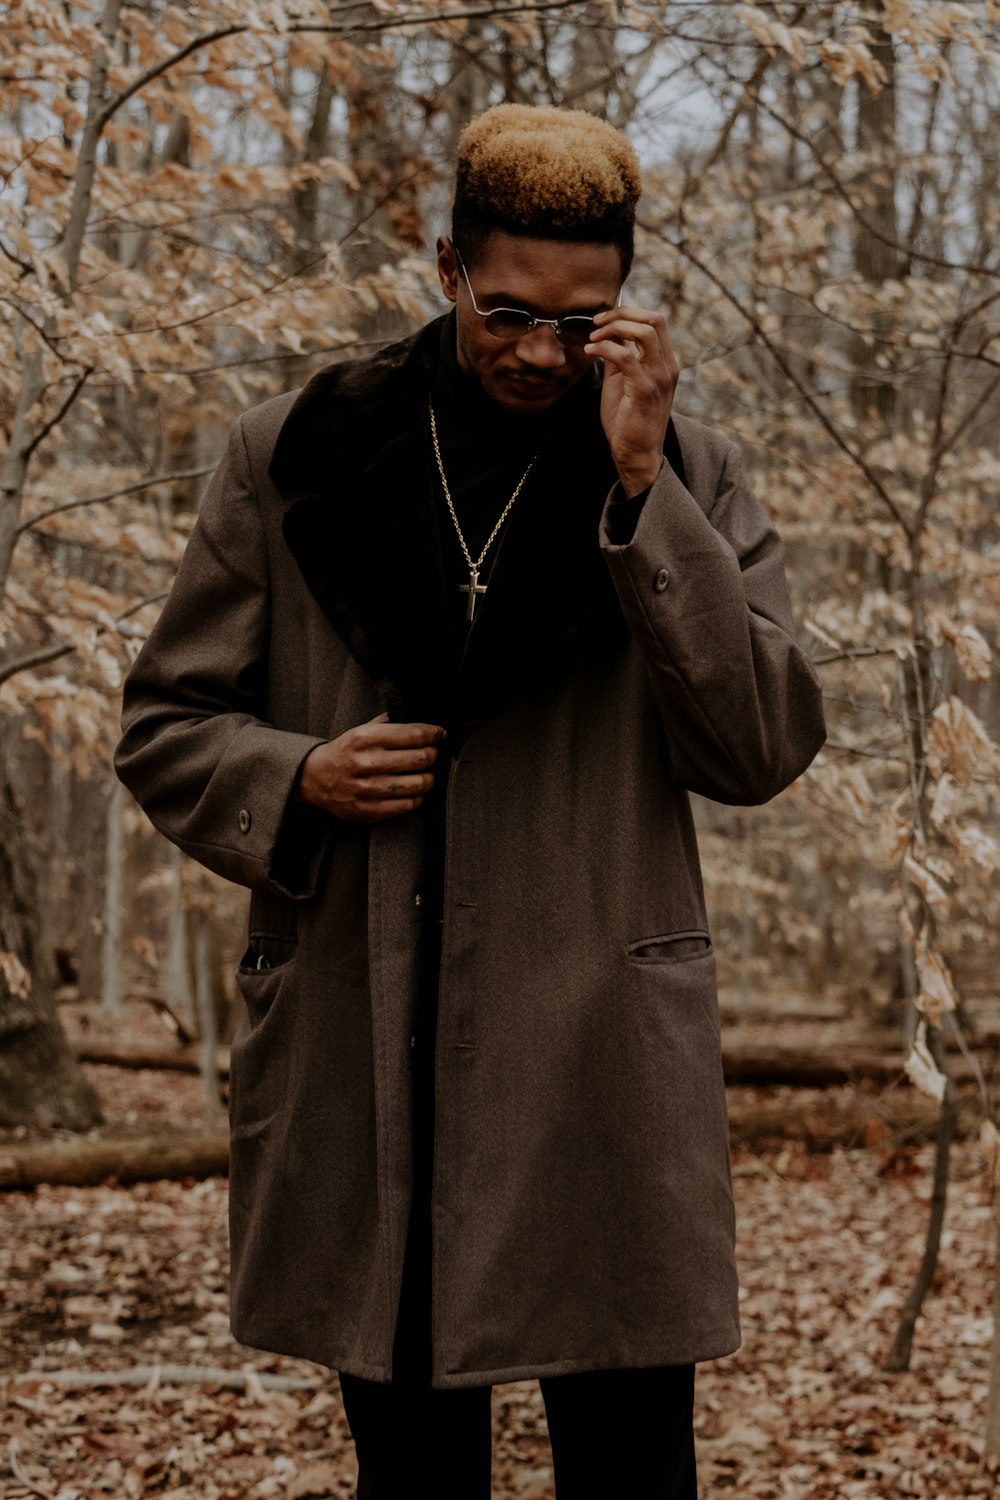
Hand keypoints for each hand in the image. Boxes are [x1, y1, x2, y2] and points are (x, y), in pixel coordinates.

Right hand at [296, 713, 445, 821]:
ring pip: (419, 784)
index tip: (440, 734)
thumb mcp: (361, 730)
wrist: (315, 779)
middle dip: (434, 755)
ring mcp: (369, 789)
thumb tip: (423, 721)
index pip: (414, 734)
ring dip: (430, 778)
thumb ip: (389, 723)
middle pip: (421, 758)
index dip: (434, 734)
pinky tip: (416, 790)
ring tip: (427, 773)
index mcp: (366, 738)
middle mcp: (368, 763)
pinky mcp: (369, 810)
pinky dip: (419, 797)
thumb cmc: (345, 752)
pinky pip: (409, 805)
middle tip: (434, 753)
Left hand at [586, 306, 678, 496]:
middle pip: (653, 319)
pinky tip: (590, 352)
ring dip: (613, 328)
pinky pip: (625, 356)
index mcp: (665, 363)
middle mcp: (667, 367)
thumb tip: (609, 333)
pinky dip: (604, 348)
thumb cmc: (628, 421)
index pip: (655, 321)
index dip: (628, 312)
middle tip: (597, 323)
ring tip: (593, 338)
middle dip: (621, 314)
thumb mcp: (624, 381)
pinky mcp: (644, 390)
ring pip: (643, 332)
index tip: (603, 320)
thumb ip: (620, 357)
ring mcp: (659, 378)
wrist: (636, 455)